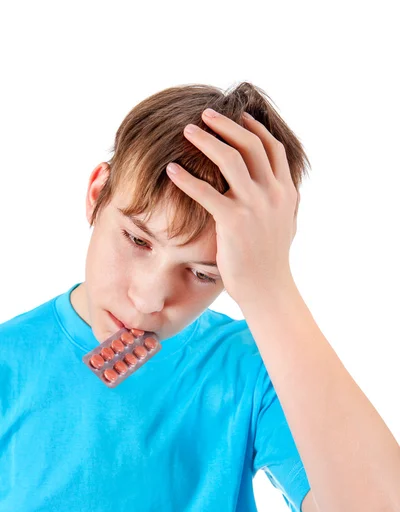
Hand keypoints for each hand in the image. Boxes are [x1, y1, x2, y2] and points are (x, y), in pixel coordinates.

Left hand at [165, 108, 299, 306]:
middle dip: (227, 125)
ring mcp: (255, 206)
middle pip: (250, 145)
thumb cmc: (270, 260)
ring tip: (187, 131)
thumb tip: (277, 187)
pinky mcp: (234, 222)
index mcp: (286, 192)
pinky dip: (187, 178)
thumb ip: (282, 201)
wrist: (268, 289)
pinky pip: (206, 192)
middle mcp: (273, 194)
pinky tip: (171, 170)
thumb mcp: (286, 224)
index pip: (272, 148)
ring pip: (230, 159)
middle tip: (206, 114)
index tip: (240, 116)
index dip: (255, 128)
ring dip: (207, 140)